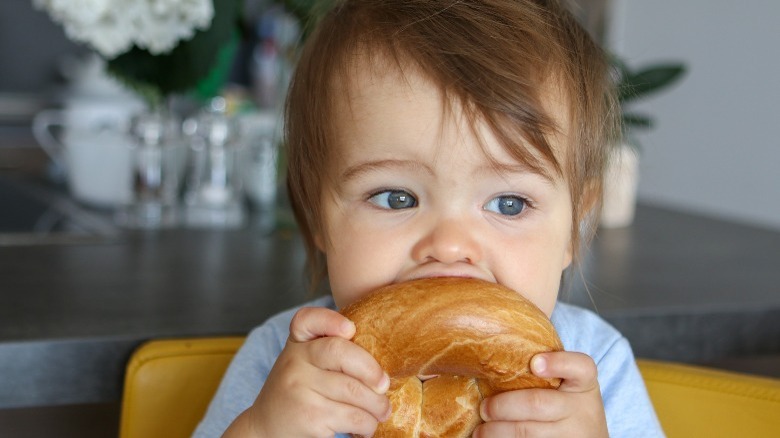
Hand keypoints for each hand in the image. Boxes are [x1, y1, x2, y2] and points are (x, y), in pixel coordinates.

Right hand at [223, 307, 391, 436]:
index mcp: (297, 343)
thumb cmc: (298, 391)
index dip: (330, 320)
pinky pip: (352, 417)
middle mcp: (294, 362)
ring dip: (377, 405)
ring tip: (382, 410)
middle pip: (340, 352)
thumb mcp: (305, 363)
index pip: (306, 319)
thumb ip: (331, 351)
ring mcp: (299, 389)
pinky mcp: (309, 417)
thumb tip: (382, 363)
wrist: (266, 427)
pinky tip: (367, 426)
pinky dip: (368, 424)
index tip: (350, 329)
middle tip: (384, 385)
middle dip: (371, 369)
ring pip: (353, 391)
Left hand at [474, 351, 607, 436]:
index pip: (580, 367)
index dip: (558, 363)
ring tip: (480, 431)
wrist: (587, 437)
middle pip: (538, 403)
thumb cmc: (566, 404)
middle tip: (484, 408)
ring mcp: (573, 433)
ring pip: (528, 432)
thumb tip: (493, 364)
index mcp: (583, 383)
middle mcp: (582, 408)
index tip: (534, 364)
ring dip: (497, 431)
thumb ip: (544, 374)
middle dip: (503, 406)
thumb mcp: (567, 385)